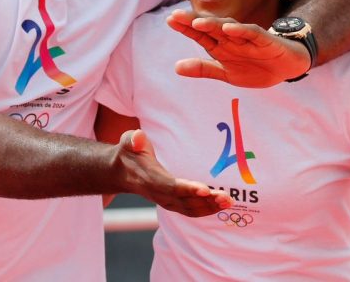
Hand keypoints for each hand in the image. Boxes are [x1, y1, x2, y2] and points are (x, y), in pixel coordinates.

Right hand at [116, 129, 230, 216]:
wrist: (120, 172)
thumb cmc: (128, 152)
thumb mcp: (127, 141)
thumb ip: (133, 140)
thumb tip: (138, 138)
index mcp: (149, 178)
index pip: (170, 186)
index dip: (187, 189)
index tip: (205, 189)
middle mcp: (158, 193)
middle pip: (184, 201)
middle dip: (207, 201)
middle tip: (227, 198)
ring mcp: (165, 201)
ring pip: (189, 209)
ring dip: (210, 207)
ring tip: (229, 202)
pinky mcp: (171, 203)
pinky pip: (190, 211)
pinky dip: (206, 210)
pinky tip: (220, 205)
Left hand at [167, 9, 309, 87]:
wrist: (287, 69)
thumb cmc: (255, 67)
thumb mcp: (226, 73)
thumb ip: (203, 69)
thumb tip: (176, 67)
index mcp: (221, 46)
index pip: (200, 35)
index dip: (185, 28)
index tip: (170, 20)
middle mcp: (231, 38)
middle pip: (210, 28)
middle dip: (193, 22)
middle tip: (176, 16)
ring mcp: (247, 38)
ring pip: (228, 27)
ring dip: (213, 24)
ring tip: (196, 23)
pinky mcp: (264, 40)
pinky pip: (251, 33)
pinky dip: (240, 30)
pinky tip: (228, 29)